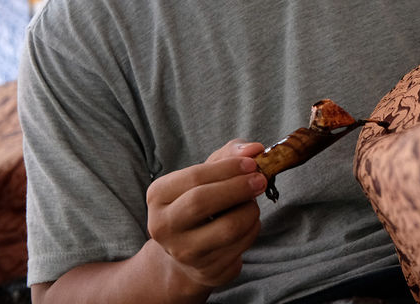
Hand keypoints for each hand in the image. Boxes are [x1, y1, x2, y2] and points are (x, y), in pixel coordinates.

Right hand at [145, 140, 266, 290]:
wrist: (189, 250)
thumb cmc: (201, 202)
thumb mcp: (208, 174)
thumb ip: (229, 155)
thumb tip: (255, 149)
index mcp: (158, 196)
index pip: (194, 177)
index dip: (227, 168)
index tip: (252, 163)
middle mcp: (163, 226)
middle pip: (202, 202)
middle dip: (238, 188)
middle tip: (261, 179)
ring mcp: (184, 253)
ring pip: (228, 228)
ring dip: (250, 210)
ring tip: (252, 203)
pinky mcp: (208, 271)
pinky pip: (241, 246)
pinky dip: (253, 229)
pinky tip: (248, 223)